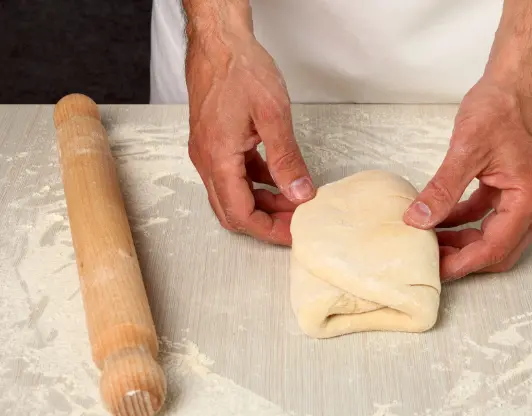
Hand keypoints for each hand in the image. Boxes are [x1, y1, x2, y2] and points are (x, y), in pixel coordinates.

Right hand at [186, 30, 314, 244]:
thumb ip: (287, 159)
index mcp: (218, 158)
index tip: (294, 233)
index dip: (269, 230)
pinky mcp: (214, 143)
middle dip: (266, 222)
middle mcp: (207, 160)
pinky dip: (257, 183)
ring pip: (234, 194)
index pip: (241, 213)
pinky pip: (234, 175)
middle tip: (295, 222)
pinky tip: (278, 178)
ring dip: (263, 202)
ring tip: (294, 200)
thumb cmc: (239, 69)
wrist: (220, 42)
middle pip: (233, 211)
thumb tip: (300, 193)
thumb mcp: (273, 115)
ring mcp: (208, 152)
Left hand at [403, 77, 531, 280]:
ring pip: (493, 235)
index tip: (437, 269)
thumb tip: (418, 219)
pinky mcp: (510, 186)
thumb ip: (443, 188)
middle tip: (431, 261)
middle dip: (465, 259)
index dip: (464, 263)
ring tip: (430, 242)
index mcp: (529, 197)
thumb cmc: (502, 106)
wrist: (516, 79)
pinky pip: (486, 215)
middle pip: (499, 250)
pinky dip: (464, 221)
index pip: (496, 246)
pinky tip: (438, 219)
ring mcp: (523, 195)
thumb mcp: (466, 149)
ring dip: (463, 242)